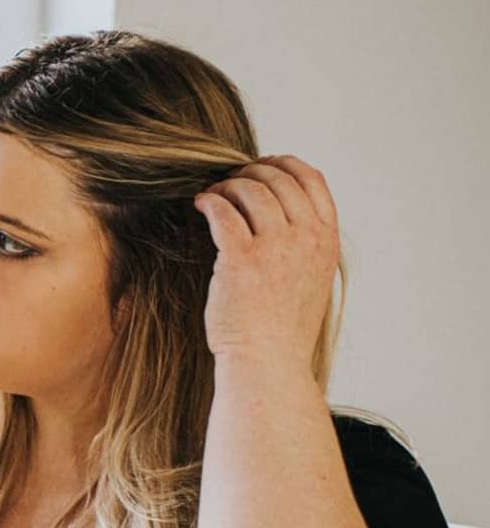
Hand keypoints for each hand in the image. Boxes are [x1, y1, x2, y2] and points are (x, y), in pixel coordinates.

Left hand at [194, 155, 339, 371]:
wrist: (267, 362)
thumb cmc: (281, 329)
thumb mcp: (311, 280)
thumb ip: (305, 246)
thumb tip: (285, 217)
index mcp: (326, 240)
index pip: (312, 181)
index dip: (285, 165)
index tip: (263, 166)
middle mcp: (306, 238)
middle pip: (279, 180)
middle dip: (251, 172)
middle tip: (230, 180)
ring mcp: (276, 247)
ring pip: (251, 191)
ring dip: (228, 185)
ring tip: (214, 194)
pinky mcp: (241, 259)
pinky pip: (223, 212)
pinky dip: (210, 201)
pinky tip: (201, 205)